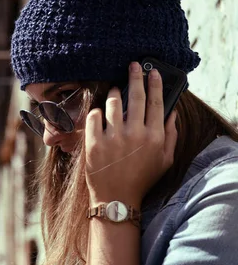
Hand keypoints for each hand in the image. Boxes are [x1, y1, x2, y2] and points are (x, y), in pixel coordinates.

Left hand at [85, 62, 177, 207]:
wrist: (116, 198)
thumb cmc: (141, 179)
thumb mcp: (164, 160)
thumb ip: (170, 135)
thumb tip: (172, 112)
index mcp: (154, 137)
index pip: (156, 102)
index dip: (155, 84)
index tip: (153, 72)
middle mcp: (134, 134)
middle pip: (136, 97)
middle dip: (135, 77)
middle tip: (133, 65)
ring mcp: (112, 138)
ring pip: (113, 103)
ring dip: (114, 93)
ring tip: (115, 91)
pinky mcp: (93, 143)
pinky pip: (94, 116)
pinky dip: (97, 111)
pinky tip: (100, 113)